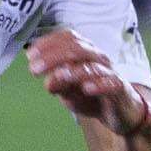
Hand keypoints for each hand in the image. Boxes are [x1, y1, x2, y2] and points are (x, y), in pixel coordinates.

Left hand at [27, 29, 147, 134]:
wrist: (121, 111)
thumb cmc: (91, 95)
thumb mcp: (68, 90)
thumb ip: (57, 84)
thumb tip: (47, 81)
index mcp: (84, 52)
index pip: (68, 38)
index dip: (48, 43)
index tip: (30, 54)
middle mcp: (97, 58)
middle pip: (76, 49)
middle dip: (53, 57)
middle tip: (34, 69)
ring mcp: (109, 72)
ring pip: (91, 66)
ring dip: (72, 71)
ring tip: (57, 77)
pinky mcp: (120, 88)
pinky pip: (111, 83)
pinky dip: (99, 84)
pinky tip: (86, 88)